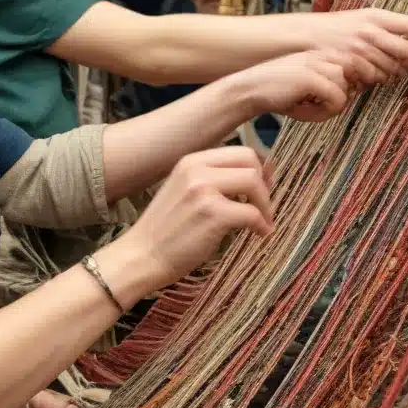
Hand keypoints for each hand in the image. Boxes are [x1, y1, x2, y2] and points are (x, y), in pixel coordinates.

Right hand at [108, 147, 273, 287]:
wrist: (141, 256)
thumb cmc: (164, 230)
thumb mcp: (184, 191)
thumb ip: (213, 180)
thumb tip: (258, 173)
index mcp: (191, 161)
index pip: (240, 151)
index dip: (258, 169)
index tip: (262, 188)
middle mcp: (196, 169)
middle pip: (250, 162)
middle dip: (265, 184)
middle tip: (265, 206)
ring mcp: (204, 190)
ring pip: (254, 183)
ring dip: (265, 205)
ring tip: (263, 222)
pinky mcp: (212, 214)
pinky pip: (252, 213)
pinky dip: (261, 225)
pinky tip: (259, 234)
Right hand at [236, 51, 351, 121]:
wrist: (248, 90)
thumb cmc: (278, 93)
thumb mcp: (309, 88)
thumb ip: (332, 89)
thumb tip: (351, 95)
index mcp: (322, 53)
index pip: (357, 63)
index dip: (352, 84)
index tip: (333, 97)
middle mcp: (321, 55)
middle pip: (355, 76)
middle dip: (343, 95)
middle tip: (318, 104)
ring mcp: (316, 64)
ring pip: (347, 88)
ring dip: (332, 105)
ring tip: (310, 108)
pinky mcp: (310, 78)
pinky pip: (338, 99)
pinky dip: (326, 112)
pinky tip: (306, 111)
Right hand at [300, 9, 407, 86]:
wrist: (300, 37)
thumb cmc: (332, 31)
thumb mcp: (359, 19)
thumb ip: (384, 28)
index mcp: (376, 16)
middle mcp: (370, 32)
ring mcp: (360, 50)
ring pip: (393, 71)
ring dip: (393, 75)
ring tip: (383, 72)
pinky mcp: (350, 66)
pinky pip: (374, 80)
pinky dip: (373, 81)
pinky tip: (365, 77)